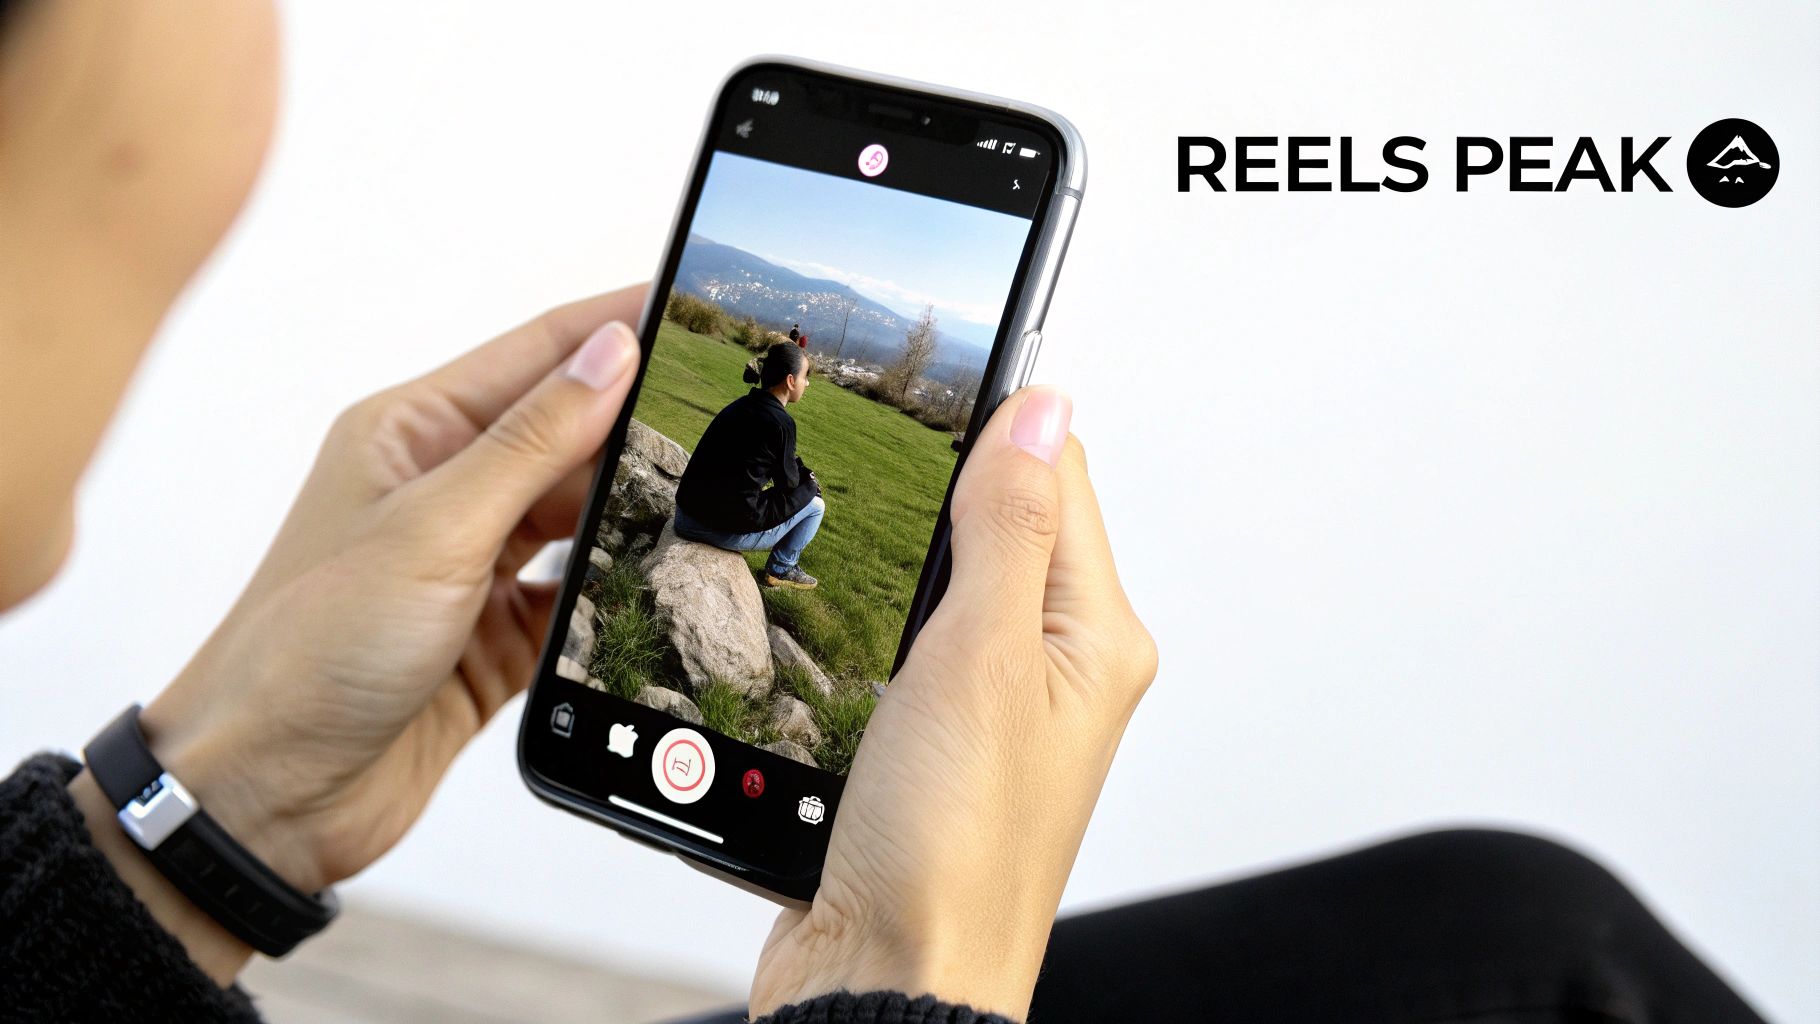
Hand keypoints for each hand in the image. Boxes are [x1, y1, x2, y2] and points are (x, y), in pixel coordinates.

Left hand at [82, 286, 644, 976]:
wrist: (270, 795)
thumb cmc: (308, 649)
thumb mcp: (433, 526)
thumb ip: (532, 440)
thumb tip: (609, 354)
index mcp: (412, 433)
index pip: (535, 355)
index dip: (614, 324)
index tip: (686, 300)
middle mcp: (443, 490)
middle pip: (566, 434)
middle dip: (637, 421)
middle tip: (723, 407)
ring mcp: (471, 565)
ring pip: (578, 515)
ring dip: (630, 508)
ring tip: (705, 492)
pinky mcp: (496, 636)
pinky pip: (576, 596)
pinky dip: (613, 589)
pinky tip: (655, 579)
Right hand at [748, 386, 1157, 1019]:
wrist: (888, 983)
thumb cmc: (950, 853)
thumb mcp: (980, 658)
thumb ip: (1009, 525)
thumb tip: (1040, 406)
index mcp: (1096, 639)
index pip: (1058, 477)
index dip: (997, 421)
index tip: (935, 375)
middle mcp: (1056, 670)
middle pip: (1004, 524)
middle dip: (942, 490)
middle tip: (874, 452)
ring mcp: (994, 709)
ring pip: (948, 583)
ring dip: (901, 558)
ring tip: (855, 530)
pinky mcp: (934, 744)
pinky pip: (909, 647)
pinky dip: (872, 622)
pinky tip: (843, 617)